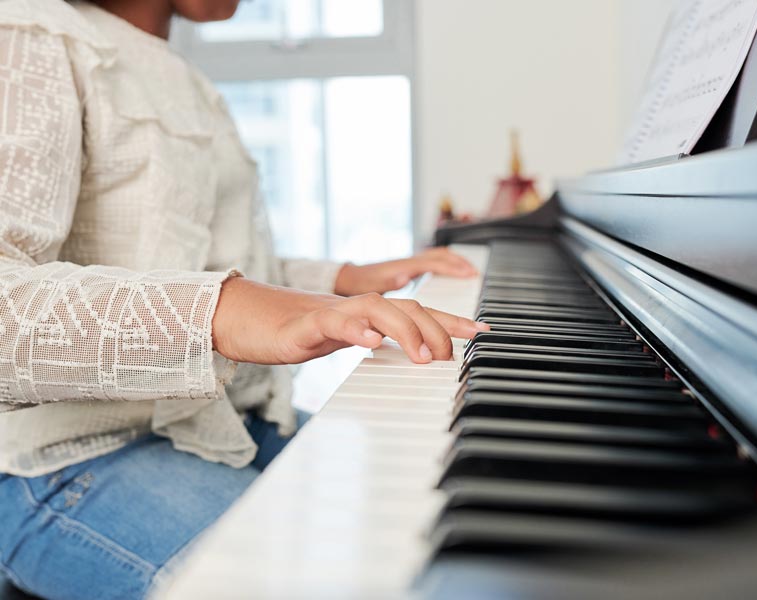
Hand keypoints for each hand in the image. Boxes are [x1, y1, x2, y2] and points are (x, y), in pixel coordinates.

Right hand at [212, 277, 487, 365]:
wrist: (249, 320)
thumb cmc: (300, 332)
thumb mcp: (346, 341)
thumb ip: (378, 346)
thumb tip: (414, 362)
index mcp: (370, 315)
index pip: (419, 312)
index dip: (453, 321)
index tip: (484, 333)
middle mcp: (358, 309)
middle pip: (406, 306)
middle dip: (437, 329)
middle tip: (451, 359)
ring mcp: (333, 313)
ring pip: (377, 308)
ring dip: (405, 330)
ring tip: (424, 357)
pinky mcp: (305, 325)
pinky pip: (333, 323)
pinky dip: (355, 329)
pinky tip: (371, 342)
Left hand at [334, 247, 478, 295]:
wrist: (347, 278)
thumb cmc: (359, 283)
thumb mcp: (372, 285)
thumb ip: (388, 280)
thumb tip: (404, 275)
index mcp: (405, 266)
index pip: (436, 263)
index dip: (455, 268)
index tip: (471, 274)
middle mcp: (410, 262)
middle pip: (441, 257)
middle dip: (460, 263)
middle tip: (476, 274)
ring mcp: (410, 265)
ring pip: (438, 258)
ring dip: (455, 263)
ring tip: (470, 273)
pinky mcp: (408, 270)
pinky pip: (432, 265)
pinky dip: (445, 267)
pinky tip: (450, 276)